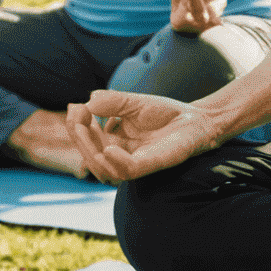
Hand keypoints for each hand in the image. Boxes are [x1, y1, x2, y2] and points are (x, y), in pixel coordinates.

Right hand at [66, 90, 220, 182]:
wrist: (195, 119)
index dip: (77, 127)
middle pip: (90, 155)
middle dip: (79, 136)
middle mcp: (120, 156)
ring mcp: (135, 162)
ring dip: (89, 149)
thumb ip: (112, 102)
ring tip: (87, 124)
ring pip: (103, 168)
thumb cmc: (165, 114)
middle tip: (78, 114)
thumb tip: (88, 100)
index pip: (87, 141)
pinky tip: (107, 148)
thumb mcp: (133, 102)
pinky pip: (128, 170)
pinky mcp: (151, 164)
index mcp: (113, 143)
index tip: (75, 107)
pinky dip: (115, 162)